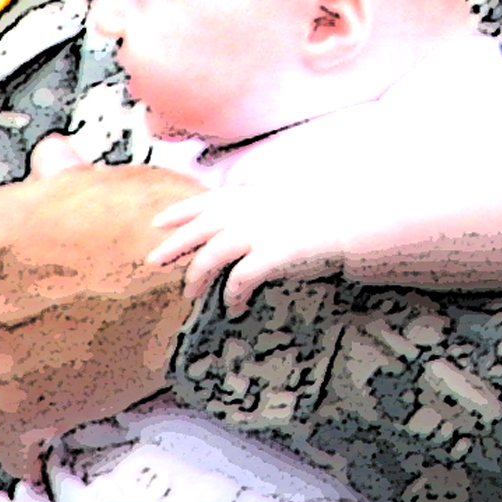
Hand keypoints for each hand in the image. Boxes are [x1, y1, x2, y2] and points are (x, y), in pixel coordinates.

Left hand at [0, 162, 204, 483]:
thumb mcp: (106, 182)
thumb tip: (49, 154)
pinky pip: (8, 436)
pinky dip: (24, 443)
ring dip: (24, 361)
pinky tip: (39, 443)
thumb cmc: (155, 228)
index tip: (4, 267)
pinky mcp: (23, 403)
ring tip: (77, 351)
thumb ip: (62, 174)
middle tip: (62, 304)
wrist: (188, 288)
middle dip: (9, 306)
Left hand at [149, 190, 342, 318]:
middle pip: (199, 229)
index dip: (180, 212)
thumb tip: (235, 223)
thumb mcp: (281, 199)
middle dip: (174, 245)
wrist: (349, 220)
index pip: (205, 201)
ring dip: (198, 277)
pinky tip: (233, 305)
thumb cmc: (319, 211)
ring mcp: (258, 232)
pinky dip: (233, 294)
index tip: (157, 222)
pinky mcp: (270, 255)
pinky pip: (241, 279)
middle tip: (153, 261)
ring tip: (191, 294)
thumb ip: (256, 208)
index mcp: (249, 196)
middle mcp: (247, 212)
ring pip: (212, 256)